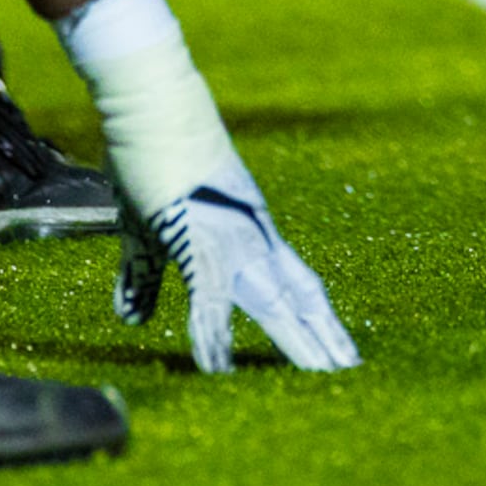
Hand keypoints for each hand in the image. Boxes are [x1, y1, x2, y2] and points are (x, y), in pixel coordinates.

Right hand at [114, 157, 359, 373]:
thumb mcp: (147, 233)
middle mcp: (253, 239)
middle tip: (352, 373)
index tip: (339, 352)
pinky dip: (214, 335)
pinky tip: (218, 369)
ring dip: (296, 343)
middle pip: (300, 299)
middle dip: (324, 339)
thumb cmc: (149, 161)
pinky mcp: (195, 239)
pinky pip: (209, 299)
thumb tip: (133, 319)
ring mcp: (230, 239)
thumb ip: (144, 280)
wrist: (152, 108)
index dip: (318, 321)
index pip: (298, 286)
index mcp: (253, 235)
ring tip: (322, 377)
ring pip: (274, 303)